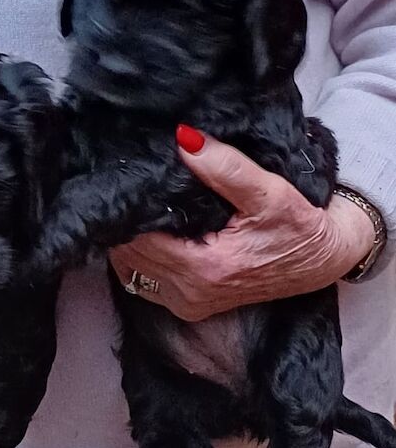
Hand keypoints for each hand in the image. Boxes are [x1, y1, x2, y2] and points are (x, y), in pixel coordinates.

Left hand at [109, 129, 374, 321]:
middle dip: (128, 222)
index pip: (139, 237)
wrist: (320, 263)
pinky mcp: (189, 307)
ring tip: (142, 209)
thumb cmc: (298, 227)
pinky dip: (141, 259)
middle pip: (130, 254)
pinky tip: (152, 234)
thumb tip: (184, 140)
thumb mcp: (268, 191)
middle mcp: (189, 293)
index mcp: (204, 267)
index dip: (131, 208)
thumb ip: (226, 167)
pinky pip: (145, 282)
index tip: (132, 182)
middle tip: (134, 190)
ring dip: (131, 241)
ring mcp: (187, 304)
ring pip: (132, 269)